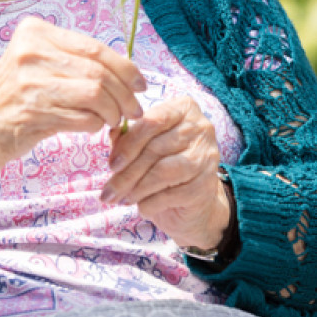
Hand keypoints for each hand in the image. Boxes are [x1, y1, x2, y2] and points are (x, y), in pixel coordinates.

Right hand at [0, 16, 146, 163]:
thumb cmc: (16, 93)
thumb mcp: (36, 62)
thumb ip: (74, 59)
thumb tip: (128, 70)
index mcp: (35, 32)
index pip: (94, 48)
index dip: (126, 68)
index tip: (140, 84)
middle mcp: (30, 53)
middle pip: (98, 72)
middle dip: (125, 94)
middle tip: (135, 109)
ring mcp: (29, 83)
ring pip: (95, 94)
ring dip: (113, 111)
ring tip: (114, 119)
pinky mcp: (32, 113)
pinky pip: (83, 118)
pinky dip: (95, 125)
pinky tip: (93, 126)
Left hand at [101, 95, 231, 250]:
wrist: (191, 201)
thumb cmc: (161, 164)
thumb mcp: (142, 146)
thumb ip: (127, 137)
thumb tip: (112, 132)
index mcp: (183, 109)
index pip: (152, 121)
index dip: (128, 144)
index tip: (111, 165)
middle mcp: (201, 128)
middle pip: (155, 149)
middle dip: (127, 173)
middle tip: (109, 191)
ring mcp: (207, 156)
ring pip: (163, 172)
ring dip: (137, 188)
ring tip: (123, 198)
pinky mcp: (207, 184)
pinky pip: (172, 194)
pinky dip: (151, 203)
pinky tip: (142, 207)